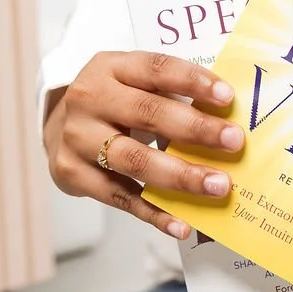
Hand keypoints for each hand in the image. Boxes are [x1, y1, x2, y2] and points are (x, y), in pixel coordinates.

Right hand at [44, 51, 242, 239]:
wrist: (58, 127)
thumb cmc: (114, 103)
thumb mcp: (132, 83)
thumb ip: (170, 94)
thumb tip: (227, 121)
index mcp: (110, 67)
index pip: (155, 68)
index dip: (192, 81)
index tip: (227, 97)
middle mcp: (89, 98)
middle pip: (147, 113)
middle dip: (196, 129)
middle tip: (234, 143)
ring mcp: (77, 137)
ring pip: (134, 159)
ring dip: (181, 175)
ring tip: (218, 186)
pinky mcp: (71, 173)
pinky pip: (119, 197)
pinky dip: (153, 213)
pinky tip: (182, 224)